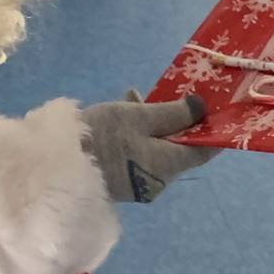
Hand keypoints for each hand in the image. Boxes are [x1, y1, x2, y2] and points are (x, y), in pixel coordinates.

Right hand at [82, 92, 218, 202]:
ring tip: (138, 96)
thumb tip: (201, 108)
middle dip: (178, 119)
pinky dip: (137, 131)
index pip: (204, 151)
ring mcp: (139, 181)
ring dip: (153, 121)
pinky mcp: (120, 178)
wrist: (54, 168)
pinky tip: (123, 108)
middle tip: (176, 92)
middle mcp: (159, 179)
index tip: (219, 108)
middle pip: (179, 147)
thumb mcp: (138, 117)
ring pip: (156, 146)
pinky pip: (138, 151)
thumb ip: (173, 112)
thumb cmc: (101, 139)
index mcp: (168, 166)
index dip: (214, 130)